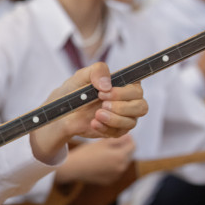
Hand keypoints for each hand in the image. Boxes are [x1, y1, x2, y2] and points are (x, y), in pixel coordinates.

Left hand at [29, 62, 146, 161]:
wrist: (63, 111)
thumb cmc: (75, 90)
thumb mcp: (81, 75)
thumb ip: (96, 71)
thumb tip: (107, 84)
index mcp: (124, 84)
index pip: (137, 87)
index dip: (124, 92)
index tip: (104, 92)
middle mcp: (129, 101)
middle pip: (141, 106)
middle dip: (121, 107)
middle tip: (102, 104)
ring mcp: (124, 117)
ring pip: (132, 122)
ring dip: (114, 119)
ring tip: (96, 115)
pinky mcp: (116, 130)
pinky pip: (120, 133)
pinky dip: (106, 128)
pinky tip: (93, 123)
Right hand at [54, 135, 135, 185]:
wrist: (74, 168)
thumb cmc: (87, 153)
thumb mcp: (103, 142)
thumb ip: (118, 139)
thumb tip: (128, 136)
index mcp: (120, 157)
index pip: (133, 146)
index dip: (129, 139)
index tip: (123, 135)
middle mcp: (121, 168)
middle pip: (128, 155)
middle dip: (124, 148)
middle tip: (114, 141)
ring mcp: (116, 176)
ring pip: (122, 163)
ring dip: (118, 157)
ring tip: (106, 151)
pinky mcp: (109, 180)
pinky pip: (116, 171)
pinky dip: (112, 165)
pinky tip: (101, 161)